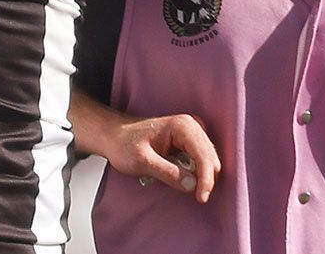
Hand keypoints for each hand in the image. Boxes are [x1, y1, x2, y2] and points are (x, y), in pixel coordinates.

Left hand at [101, 113, 220, 203]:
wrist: (114, 136)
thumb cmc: (124, 144)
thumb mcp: (142, 161)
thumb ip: (168, 173)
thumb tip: (193, 186)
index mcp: (182, 126)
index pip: (204, 156)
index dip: (206, 179)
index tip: (201, 198)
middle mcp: (192, 126)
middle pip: (211, 159)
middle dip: (205, 179)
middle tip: (194, 196)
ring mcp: (193, 133)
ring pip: (208, 162)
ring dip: (200, 177)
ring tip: (180, 183)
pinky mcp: (190, 143)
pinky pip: (201, 162)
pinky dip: (195, 174)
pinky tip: (181, 177)